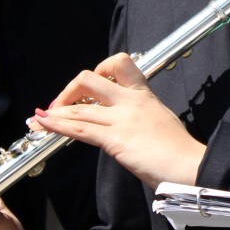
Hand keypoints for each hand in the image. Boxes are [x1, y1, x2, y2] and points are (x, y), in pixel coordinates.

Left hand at [33, 54, 206, 191]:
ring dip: (55, 112)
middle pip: (89, 79)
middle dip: (68, 91)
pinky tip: (45, 125)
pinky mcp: (116, 139)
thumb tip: (123, 123)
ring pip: (79, 107)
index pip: (119, 63)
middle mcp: (131, 100)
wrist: (190, 166)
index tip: (88, 89)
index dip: (98, 70)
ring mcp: (122, 118)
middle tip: (59, 106)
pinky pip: (80, 128)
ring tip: (39, 119)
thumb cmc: (179, 150)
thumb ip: (140, 116)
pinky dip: (57, 125)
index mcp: (144, 94)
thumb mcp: (160, 121)